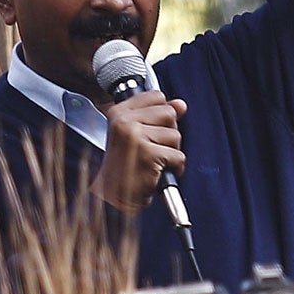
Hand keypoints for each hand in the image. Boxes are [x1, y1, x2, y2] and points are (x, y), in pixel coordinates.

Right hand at [93, 91, 187, 213]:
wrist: (112, 197)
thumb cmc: (124, 167)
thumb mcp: (136, 133)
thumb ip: (158, 116)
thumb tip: (181, 104)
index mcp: (119, 112)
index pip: (157, 96)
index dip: (160, 115)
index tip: (149, 130)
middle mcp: (124, 122)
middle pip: (169, 114)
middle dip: (167, 134)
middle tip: (149, 149)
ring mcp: (135, 137)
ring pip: (176, 136)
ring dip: (170, 153)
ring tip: (151, 161)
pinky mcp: (148, 155)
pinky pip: (179, 157)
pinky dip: (174, 169)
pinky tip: (157, 172)